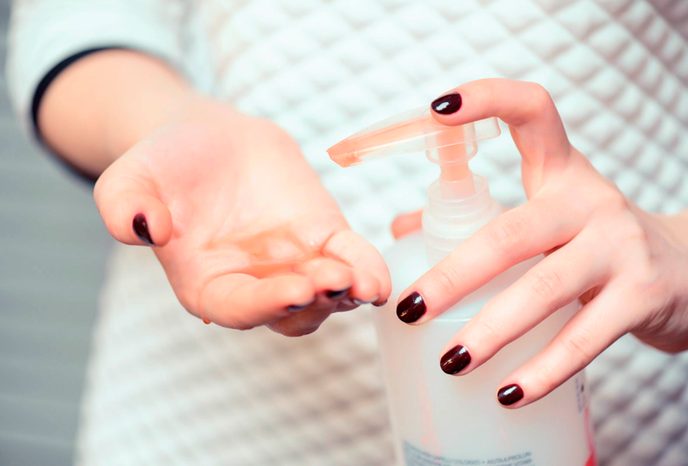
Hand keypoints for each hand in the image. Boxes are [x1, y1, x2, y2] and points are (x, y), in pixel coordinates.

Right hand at [94, 96, 389, 335]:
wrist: (208, 138)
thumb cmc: (165, 166)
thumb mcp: (129, 179)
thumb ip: (123, 207)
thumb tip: (144, 229)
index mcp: (208, 285)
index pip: (240, 308)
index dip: (267, 304)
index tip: (294, 290)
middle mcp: (256, 285)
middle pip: (292, 313)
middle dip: (314, 302)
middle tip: (332, 281)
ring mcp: (295, 264)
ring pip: (327, 297)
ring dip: (346, 293)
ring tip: (362, 282)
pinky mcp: (324, 238)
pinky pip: (351, 260)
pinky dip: (366, 270)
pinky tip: (377, 275)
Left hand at [393, 79, 687, 406]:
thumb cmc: (597, 242)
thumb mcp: (546, 216)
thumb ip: (479, 220)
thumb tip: (403, 230)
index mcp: (561, 172)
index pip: (532, 113)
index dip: (487, 99)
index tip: (438, 107)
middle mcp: (590, 201)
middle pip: (511, 232)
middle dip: (454, 275)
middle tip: (410, 310)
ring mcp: (620, 245)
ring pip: (544, 287)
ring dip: (491, 330)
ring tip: (450, 361)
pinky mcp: (644, 293)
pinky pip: (584, 337)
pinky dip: (543, 370)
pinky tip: (509, 394)